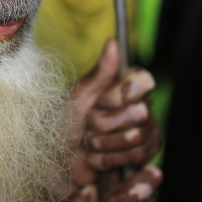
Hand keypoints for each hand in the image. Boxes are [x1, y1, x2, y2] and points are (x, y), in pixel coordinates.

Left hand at [67, 39, 159, 186]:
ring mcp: (144, 131)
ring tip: (89, 142)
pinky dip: (109, 159)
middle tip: (88, 124)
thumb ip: (100, 73)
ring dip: (104, 143)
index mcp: (124, 86)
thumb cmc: (62, 124)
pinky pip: (138, 157)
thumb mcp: (77, 96)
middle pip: (140, 113)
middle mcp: (139, 105)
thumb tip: (113, 41)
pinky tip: (96, 157)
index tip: (100, 101)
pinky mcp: (143, 155)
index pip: (145, 81)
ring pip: (138, 137)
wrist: (56, 160)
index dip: (121, 95)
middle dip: (105, 123)